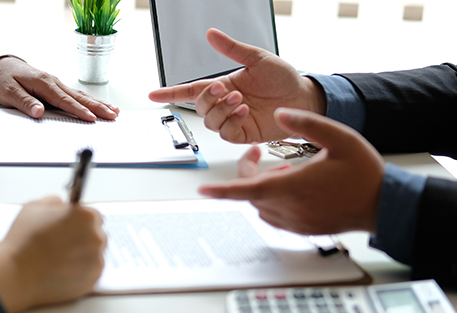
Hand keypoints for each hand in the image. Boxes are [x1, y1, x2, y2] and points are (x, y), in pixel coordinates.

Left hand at [0, 56, 118, 121]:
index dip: (79, 110)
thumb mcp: (8, 92)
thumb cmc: (4, 79)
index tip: (92, 118)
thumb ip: (25, 102)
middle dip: (97, 107)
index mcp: (43, 83)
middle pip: (79, 97)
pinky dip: (90, 101)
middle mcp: (54, 82)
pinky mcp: (57, 86)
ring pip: (81, 95)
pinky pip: (76, 95)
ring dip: (98, 104)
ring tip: (114, 112)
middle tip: (112, 115)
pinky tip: (100, 105)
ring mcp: (57, 83)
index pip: (64, 100)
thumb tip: (39, 112)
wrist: (1, 65)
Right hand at [0, 196, 106, 312]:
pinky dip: (80, 272)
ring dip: (83, 255)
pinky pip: (91, 272)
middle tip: (62, 244)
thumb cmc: (22, 240)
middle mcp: (96, 237)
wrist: (15, 274)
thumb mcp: (34, 207)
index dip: (80, 221)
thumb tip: (62, 205)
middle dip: (83, 238)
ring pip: (94, 255)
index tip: (70, 227)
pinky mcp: (92, 281)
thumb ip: (55, 202)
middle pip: (96, 235)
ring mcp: (96, 261)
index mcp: (85, 216)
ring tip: (59, 259)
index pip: (94, 216)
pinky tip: (62, 271)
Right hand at [149, 28, 326, 143]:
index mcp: (225, 85)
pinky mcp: (245, 134)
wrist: (304, 97)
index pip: (191, 90)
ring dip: (221, 110)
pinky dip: (231, 122)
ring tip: (239, 99)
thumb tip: (211, 34)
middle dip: (208, 98)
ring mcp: (234, 120)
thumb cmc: (283, 78)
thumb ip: (232, 49)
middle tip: (225, 89)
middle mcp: (226, 104)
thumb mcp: (257, 58)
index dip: (172, 92)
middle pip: (200, 107)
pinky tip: (243, 111)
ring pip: (211, 121)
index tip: (152, 94)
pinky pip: (226, 133)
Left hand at [199, 108, 383, 233]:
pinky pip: (274, 216)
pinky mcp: (302, 229)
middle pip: (251, 193)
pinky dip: (273, 200)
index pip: (246, 189)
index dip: (222, 190)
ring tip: (285, 171)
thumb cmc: (364, 173)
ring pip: (261, 205)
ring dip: (263, 187)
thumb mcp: (339, 137)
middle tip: (258, 154)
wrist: (383, 204)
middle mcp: (290, 208)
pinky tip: (293, 186)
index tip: (203, 190)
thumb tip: (280, 114)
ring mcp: (296, 222)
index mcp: (293, 186)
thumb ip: (307, 123)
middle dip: (249, 173)